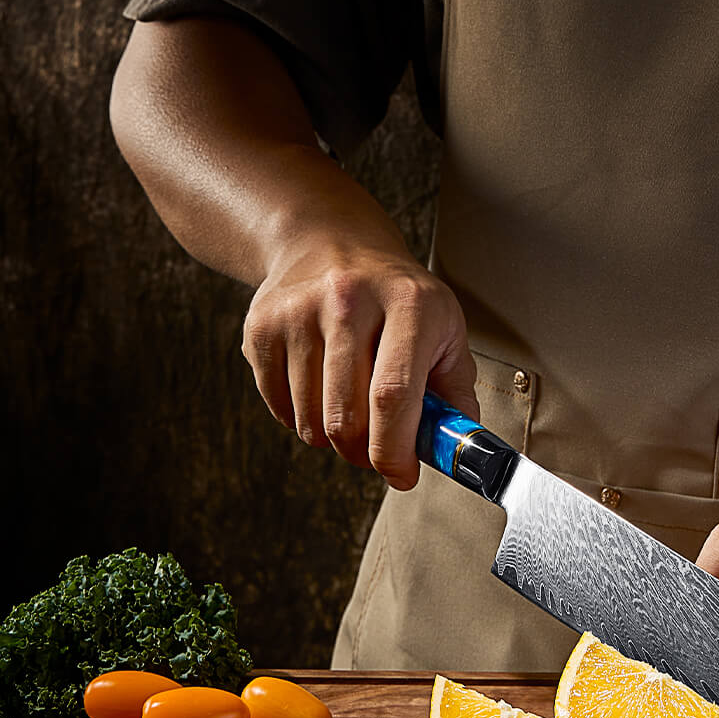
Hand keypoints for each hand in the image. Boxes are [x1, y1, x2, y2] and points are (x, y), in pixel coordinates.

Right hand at [241, 242, 477, 489]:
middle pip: (346, 417)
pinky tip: (322, 390)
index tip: (402, 475)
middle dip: (364, 454)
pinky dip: (302, 418)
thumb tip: (455, 450)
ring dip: (333, 439)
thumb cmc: (397, 297)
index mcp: (408, 303)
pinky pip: (279, 406)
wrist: (331, 242)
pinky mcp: (262, 326)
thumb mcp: (445, 331)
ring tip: (352, 413)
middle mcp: (349, 300)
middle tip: (377, 451)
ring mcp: (299, 311)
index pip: (392, 396)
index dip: (394, 450)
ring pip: (309, 420)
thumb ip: (456, 395)